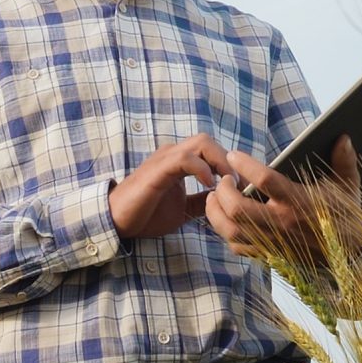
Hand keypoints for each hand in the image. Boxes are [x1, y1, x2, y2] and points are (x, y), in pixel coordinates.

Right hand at [110, 134, 233, 239]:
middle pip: (209, 141)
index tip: (244, 186)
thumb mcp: (183, 208)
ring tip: (228, 184)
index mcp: (179, 162)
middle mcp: (173, 154)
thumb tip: (224, 200)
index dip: (230, 164)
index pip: (211, 151)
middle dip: (229, 160)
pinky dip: (202, 168)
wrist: (117, 221)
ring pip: (201, 143)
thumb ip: (202, 201)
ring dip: (220, 161)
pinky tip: (209, 185)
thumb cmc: (146, 213)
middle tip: (240, 184)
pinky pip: (185, 158)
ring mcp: (165, 159)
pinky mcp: (158, 169)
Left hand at [207, 134, 361, 264]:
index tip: (234, 155)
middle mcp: (283, 222)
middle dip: (223, 191)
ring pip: (232, 230)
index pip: (264, 179)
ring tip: (215, 198)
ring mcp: (274, 241)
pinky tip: (227, 219)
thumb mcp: (347, 185)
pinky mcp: (271, 255)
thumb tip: (343, 137)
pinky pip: (239, 247)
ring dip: (216, 213)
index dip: (244, 165)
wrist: (351, 252)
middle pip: (238, 208)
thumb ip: (344, 160)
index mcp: (299, 200)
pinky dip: (227, 233)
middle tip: (223, 179)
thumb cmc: (345, 213)